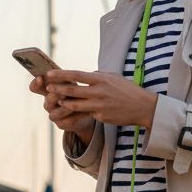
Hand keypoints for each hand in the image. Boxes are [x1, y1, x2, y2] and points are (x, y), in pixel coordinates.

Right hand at [28, 73, 94, 141]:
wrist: (85, 110)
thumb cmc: (76, 92)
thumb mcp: (70, 82)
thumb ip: (63, 78)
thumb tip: (61, 71)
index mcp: (47, 91)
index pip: (35, 87)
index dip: (35, 83)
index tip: (41, 78)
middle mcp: (48, 104)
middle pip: (47, 101)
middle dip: (56, 96)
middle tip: (63, 92)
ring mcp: (53, 115)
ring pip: (55, 113)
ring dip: (66, 108)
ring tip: (76, 103)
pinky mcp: (62, 124)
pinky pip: (67, 122)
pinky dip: (76, 116)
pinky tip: (85, 112)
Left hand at [43, 68, 157, 130]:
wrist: (143, 107)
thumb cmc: (128, 90)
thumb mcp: (114, 78)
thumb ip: (98, 76)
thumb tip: (86, 74)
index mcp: (101, 79)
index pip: (76, 75)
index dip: (61, 75)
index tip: (49, 74)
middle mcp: (98, 92)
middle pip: (72, 90)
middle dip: (57, 89)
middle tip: (48, 88)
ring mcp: (99, 106)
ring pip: (75, 105)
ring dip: (64, 103)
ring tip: (58, 100)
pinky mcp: (101, 117)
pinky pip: (86, 114)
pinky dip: (80, 112)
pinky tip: (75, 111)